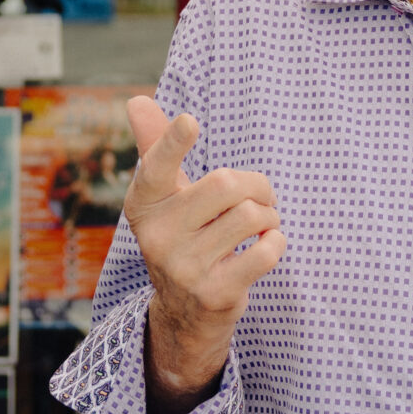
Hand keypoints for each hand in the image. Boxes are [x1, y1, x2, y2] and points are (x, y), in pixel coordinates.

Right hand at [124, 96, 285, 402]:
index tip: (191, 120)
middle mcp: (157, 236)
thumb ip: (156, 148)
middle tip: (261, 198)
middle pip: (226, 184)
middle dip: (257, 186)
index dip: (174, 143)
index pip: (156, 168)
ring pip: (250, 216)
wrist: (184, 313)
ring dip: (270, 217)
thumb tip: (136, 100)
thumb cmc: (182, 236)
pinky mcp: (214, 293)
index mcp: (144, 205)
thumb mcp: (165, 197)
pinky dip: (276, 243)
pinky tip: (265, 247)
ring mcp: (184, 268)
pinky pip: (265, 253)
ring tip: (262, 226)